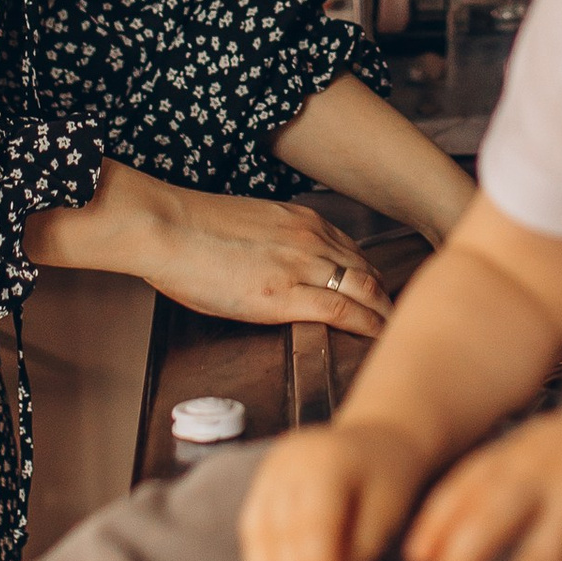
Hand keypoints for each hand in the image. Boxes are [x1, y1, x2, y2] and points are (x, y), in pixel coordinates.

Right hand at [28, 166, 390, 338]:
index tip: (376, 298)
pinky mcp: (284, 295)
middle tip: (396, 323)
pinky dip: (367, 326)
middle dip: (386, 299)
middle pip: (368, 271)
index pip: (353, 252)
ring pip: (364, 289)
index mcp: (302, 222)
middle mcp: (311, 238)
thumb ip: (275, 245)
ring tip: (393, 337)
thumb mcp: (249, 226)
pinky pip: (342, 312)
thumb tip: (280, 269)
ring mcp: (301, 265)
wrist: (166, 226)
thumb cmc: (191, 229)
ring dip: (384, 314)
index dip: (370, 279)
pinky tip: (375, 339)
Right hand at [239, 416, 435, 560]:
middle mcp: (292, 459)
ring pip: (258, 531)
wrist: (377, 439)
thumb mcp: (386, 516)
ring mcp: (271, 467)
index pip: (316, 525)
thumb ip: (357, 556)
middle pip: (282, 530)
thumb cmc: (388, 477)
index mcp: (330, 460)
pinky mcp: (262, 480)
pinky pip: (252, 527)